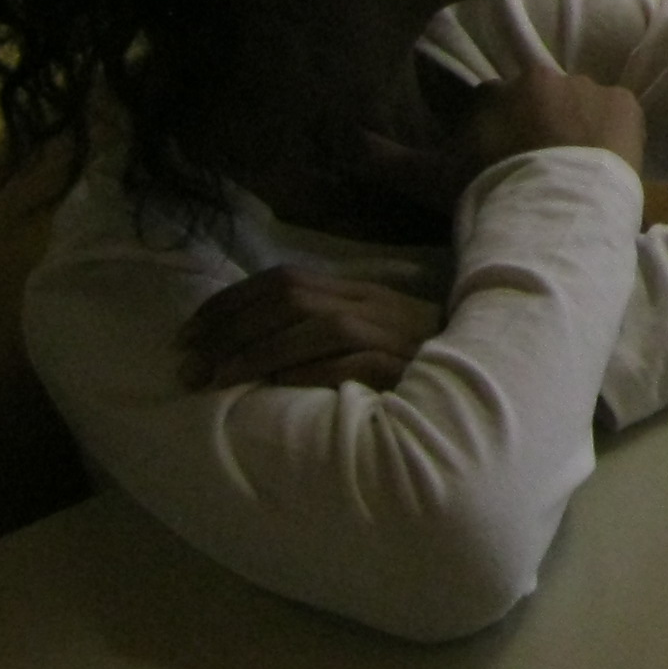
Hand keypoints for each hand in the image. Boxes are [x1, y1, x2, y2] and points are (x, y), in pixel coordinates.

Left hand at [178, 267, 444, 392]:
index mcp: (359, 291)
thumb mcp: (365, 336)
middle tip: (186, 363)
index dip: (228, 302)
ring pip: (315, 326)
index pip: (284, 279)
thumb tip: (247, 344)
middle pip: (291, 297)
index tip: (186, 333)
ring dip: (256, 352)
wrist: (481, 386)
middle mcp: (372, 304)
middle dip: (229, 327)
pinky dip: (307, 373)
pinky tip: (274, 389)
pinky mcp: (404, 369)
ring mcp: (391, 334)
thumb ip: (317, 332)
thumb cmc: (412, 368)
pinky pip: (350, 363)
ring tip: (216, 380)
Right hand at [356, 69, 649, 221]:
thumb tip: (346, 142)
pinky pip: (618, 114)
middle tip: (538, 171)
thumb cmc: (489, 193)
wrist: (555, 211)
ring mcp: (589, 88)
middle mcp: (543, 77)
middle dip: (536, 127)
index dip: (494, 134)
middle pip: (538, 100)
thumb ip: (389, 161)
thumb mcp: (432, 180)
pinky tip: (601, 166)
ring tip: (572, 174)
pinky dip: (612, 135)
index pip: (491, 103)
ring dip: (575, 130)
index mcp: (497, 91)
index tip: (498, 163)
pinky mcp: (626, 105)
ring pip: (579, 105)